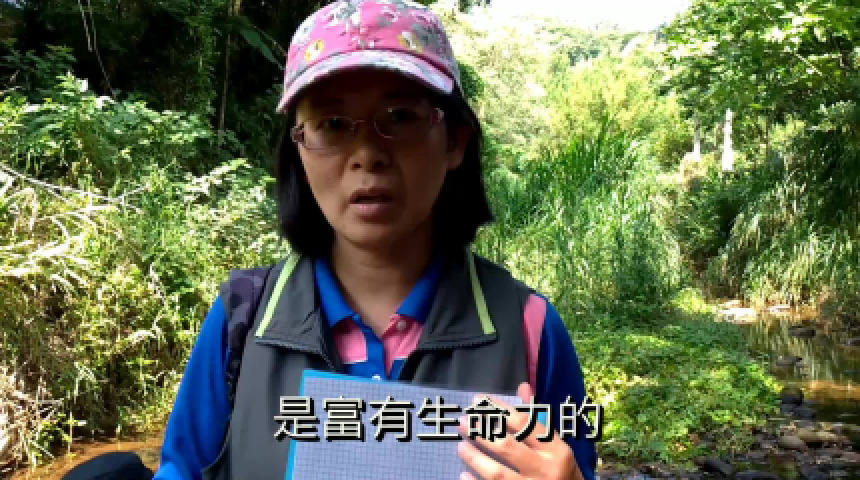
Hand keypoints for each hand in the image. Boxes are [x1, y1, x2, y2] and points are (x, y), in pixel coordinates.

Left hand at [456, 382, 583, 479]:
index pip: (524, 423)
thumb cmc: (563, 470)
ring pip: (498, 473)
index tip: (478, 400)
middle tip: (463, 421)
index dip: (498, 410)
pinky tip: (463, 474)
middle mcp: (545, 468)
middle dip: (482, 432)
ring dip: (476, 458)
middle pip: (508, 446)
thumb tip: (522, 387)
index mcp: (556, 449)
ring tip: (461, 446)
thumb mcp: (556, 445)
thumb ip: (536, 418)